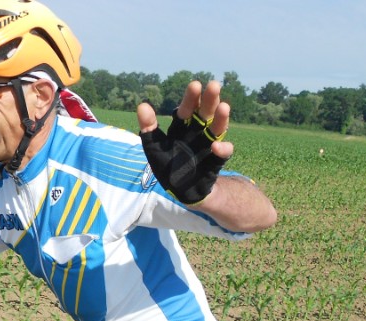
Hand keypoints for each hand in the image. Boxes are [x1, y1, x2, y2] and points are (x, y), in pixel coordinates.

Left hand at [137, 80, 233, 204]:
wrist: (182, 190)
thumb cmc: (167, 166)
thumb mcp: (154, 147)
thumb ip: (149, 128)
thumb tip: (141, 105)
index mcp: (182, 127)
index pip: (187, 109)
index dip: (191, 98)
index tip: (195, 85)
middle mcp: (198, 132)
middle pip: (205, 113)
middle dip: (210, 100)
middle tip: (214, 85)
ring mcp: (209, 144)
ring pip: (217, 128)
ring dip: (221, 118)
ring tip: (224, 107)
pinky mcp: (217, 159)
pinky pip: (223, 152)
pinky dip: (222, 148)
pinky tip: (216, 146)